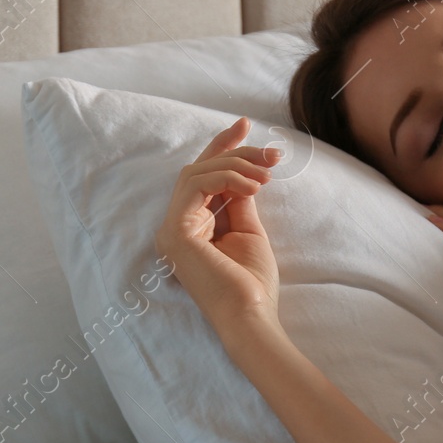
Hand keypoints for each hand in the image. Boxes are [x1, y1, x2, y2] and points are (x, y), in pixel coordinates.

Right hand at [155, 118, 282, 333]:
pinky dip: (226, 178)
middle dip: (235, 151)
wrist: (249, 317)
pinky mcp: (175, 232)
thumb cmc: (251, 285)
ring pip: (195, 172)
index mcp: (191, 228)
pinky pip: (195, 186)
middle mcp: (175, 227)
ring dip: (235, 164)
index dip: (222, 147)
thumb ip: (239, 201)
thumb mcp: (248, 232)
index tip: (247, 125)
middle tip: (271, 152)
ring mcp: (171, 230)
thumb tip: (245, 172)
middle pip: (197, 169)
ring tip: (266, 174)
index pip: (202, 178)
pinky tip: (254, 186)